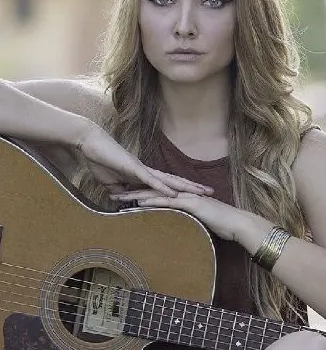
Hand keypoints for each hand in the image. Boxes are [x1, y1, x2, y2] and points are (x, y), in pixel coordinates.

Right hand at [78, 124, 213, 197]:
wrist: (90, 144)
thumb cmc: (100, 161)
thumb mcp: (112, 184)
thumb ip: (121, 194)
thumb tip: (125, 205)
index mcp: (143, 175)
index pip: (168, 184)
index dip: (183, 189)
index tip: (198, 196)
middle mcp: (147, 171)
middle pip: (175, 180)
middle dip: (193, 187)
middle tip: (211, 193)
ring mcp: (141, 169)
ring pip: (168, 179)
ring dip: (185, 187)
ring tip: (200, 193)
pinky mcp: (133, 168)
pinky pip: (151, 179)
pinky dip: (163, 187)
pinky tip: (174, 193)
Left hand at [109, 188, 251, 241]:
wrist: (238, 224)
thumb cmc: (223, 224)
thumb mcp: (200, 222)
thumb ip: (187, 220)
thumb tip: (177, 227)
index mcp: (182, 197)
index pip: (156, 194)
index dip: (139, 193)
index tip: (122, 196)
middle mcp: (182, 194)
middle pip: (151, 190)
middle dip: (131, 191)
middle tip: (112, 193)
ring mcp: (186, 198)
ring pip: (155, 194)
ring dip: (135, 195)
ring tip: (117, 197)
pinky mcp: (190, 204)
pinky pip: (168, 202)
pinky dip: (152, 202)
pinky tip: (138, 203)